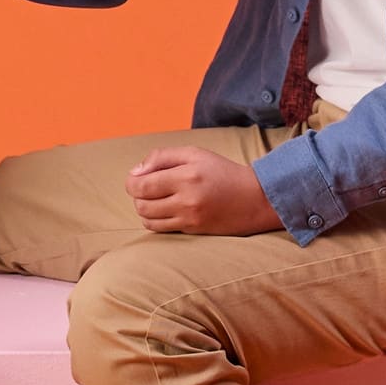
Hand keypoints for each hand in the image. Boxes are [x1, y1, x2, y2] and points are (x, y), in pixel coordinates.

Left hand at [125, 147, 282, 234]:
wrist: (254, 198)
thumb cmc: (221, 172)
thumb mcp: (194, 153)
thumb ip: (162, 157)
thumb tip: (135, 171)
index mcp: (186, 176)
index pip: (141, 185)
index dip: (131, 182)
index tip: (136, 178)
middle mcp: (186, 200)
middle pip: (141, 205)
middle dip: (137, 196)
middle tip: (147, 188)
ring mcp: (189, 219)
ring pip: (148, 220)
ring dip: (144, 209)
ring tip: (155, 199)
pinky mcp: (192, 231)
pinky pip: (161, 229)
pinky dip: (155, 221)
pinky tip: (165, 210)